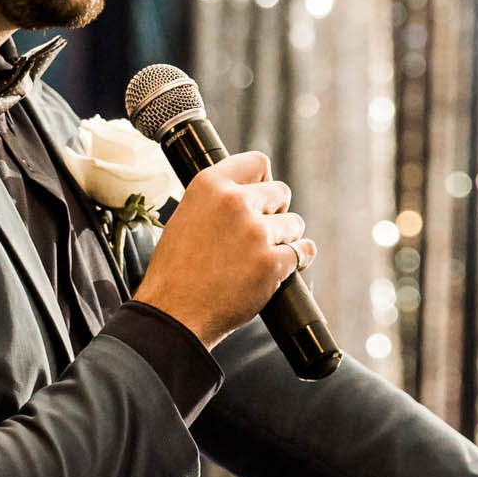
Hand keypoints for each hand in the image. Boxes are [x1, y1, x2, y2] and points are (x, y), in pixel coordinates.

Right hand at [133, 151, 315, 349]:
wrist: (174, 314)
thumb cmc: (176, 272)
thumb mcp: (186, 217)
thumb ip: (217, 201)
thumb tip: (248, 195)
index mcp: (209, 185)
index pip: (257, 162)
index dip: (263, 181)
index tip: (262, 195)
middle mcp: (234, 202)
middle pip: (281, 191)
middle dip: (276, 211)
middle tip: (261, 232)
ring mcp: (255, 232)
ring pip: (294, 223)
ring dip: (285, 238)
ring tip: (262, 256)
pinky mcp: (271, 262)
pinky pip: (302, 252)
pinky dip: (298, 259)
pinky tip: (284, 267)